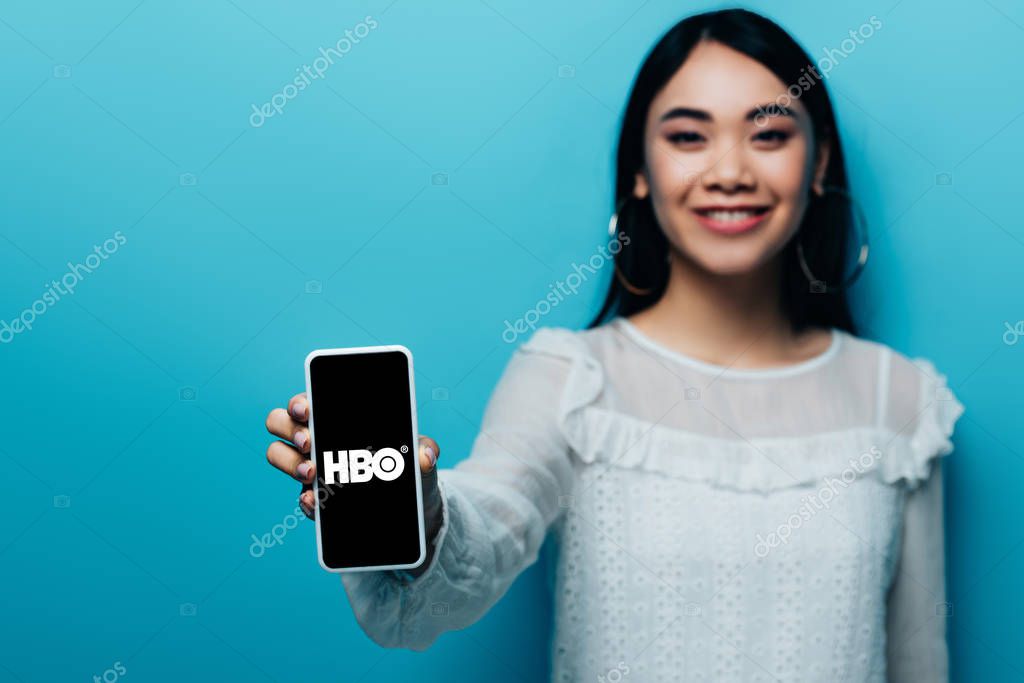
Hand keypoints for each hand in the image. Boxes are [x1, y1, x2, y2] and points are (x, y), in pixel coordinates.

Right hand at [264, 392, 443, 541]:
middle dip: (289, 429)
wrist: (412, 505)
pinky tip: (316, 502)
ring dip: (289, 462)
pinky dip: (305, 500)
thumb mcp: (421, 455)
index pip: (306, 400)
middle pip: (279, 422)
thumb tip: (424, 456)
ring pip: (278, 455)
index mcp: (336, 418)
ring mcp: (311, 468)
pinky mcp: (316, 500)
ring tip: (313, 473)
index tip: (307, 409)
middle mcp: (316, 438)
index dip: (299, 402)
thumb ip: (425, 450)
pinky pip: (300, 498)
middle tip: (310, 442)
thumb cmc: (410, 467)